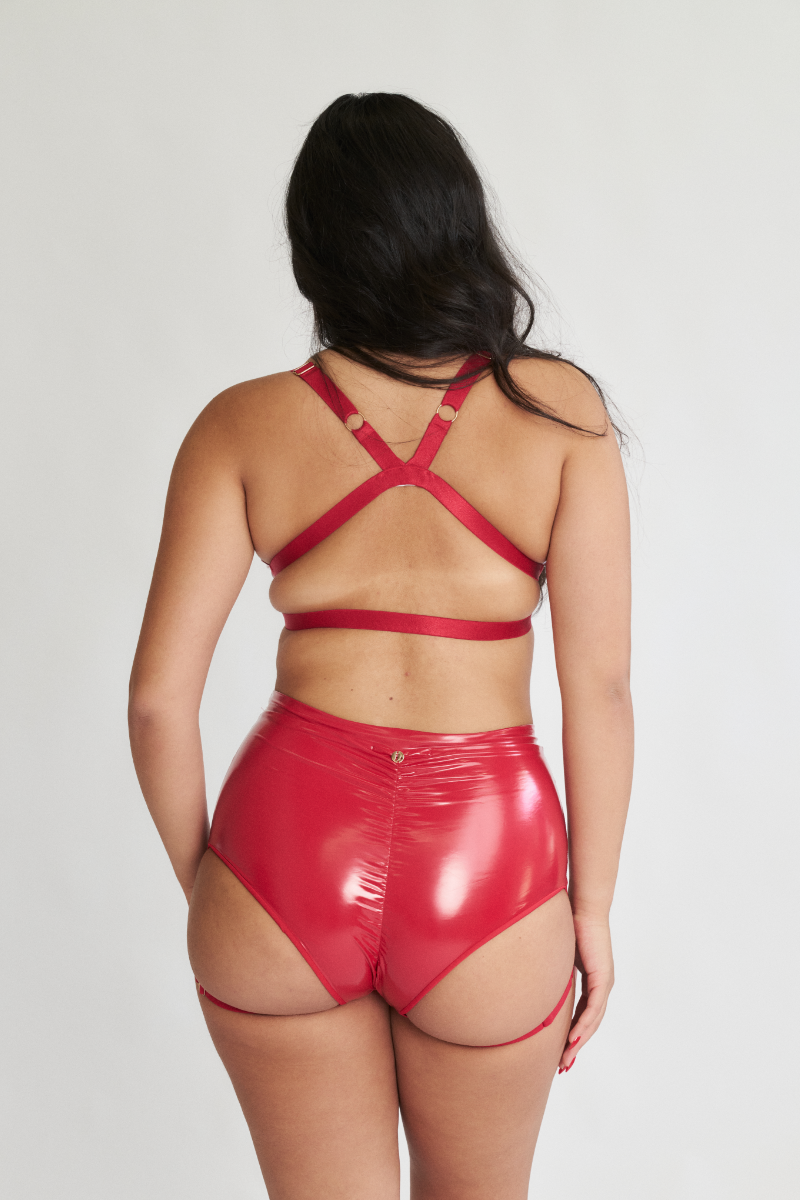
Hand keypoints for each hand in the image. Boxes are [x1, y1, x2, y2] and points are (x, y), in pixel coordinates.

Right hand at [558, 912, 613, 1072]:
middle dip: (575, 1046)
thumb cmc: (567, 925)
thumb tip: (529, 979)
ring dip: (579, 1041)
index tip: (560, 1051)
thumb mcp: (556, 956)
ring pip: (593, 1020)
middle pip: (589, 1023)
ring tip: (566, 1059)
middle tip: (563, 1066)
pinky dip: (585, 1025)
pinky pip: (594, 1008)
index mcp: (591, 981)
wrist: (582, 907)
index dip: (572, 1034)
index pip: (583, 1014)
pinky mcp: (602, 977)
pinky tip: (575, 1039)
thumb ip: (549, 971)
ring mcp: (604, 982)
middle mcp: (601, 985)